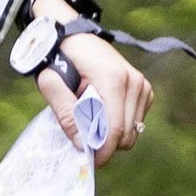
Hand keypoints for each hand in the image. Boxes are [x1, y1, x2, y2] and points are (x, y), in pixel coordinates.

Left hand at [37, 23, 152, 155]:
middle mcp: (134, 82)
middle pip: (127, 134)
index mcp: (113, 80)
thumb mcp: (51, 84)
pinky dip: (120, 124)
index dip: (103, 151)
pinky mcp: (144, 89)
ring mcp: (142, 85)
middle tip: (83, 136)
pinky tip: (103, 111)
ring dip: (112, 133)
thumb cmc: (59, 57)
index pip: (115, 129)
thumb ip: (66, 114)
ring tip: (91, 118)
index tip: (89, 161)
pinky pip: (136, 121)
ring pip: (133, 131)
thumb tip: (82, 145)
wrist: (72, 34)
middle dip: (106, 143)